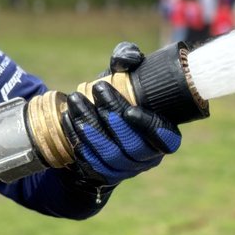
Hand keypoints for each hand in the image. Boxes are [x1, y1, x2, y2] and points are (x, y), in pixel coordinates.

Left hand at [59, 42, 181, 200]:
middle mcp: (146, 157)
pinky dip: (76, 138)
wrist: (97, 122)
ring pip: (108, 154)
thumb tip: (127, 59)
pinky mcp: (101, 174)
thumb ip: (128, 59)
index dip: (150, 128)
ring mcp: (124, 170)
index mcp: (162, 135)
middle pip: (133, 146)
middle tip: (97, 89)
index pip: (166, 140)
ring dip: (90, 126)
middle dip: (112, 116)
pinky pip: (89, 161)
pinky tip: (68, 117)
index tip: (130, 110)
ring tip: (75, 101)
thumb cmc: (118, 94)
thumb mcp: (124, 74)